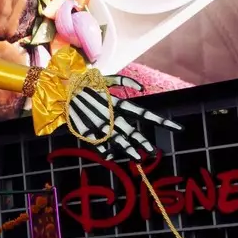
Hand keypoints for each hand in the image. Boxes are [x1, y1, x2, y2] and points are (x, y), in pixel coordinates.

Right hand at [52, 69, 176, 163]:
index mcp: (116, 104)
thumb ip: (125, 82)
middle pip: (131, 132)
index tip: (177, 128)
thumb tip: (142, 89)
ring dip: (129, 150)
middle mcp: (110, 117)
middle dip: (143, 142)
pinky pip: (100, 145)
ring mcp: (99, 126)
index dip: (161, 121)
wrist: (61, 91)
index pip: (143, 114)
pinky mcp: (88, 133)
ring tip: (138, 158)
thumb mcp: (106, 79)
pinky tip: (112, 157)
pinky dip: (106, 151)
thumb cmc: (85, 83)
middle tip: (152, 151)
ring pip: (118, 141)